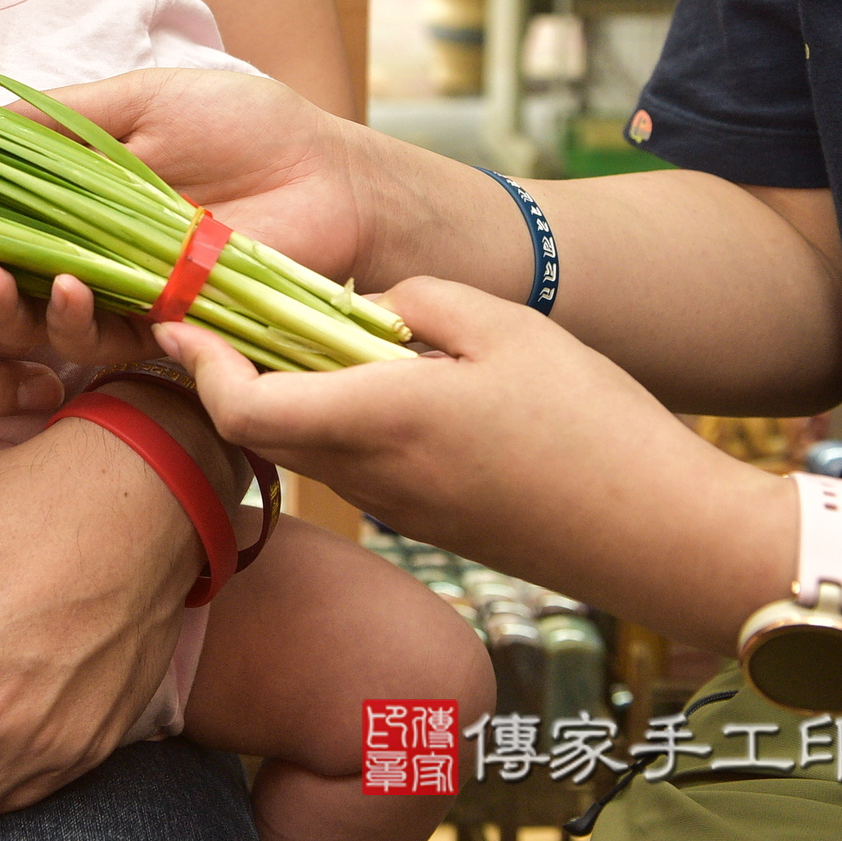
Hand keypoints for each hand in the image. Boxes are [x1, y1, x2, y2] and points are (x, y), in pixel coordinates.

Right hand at [0, 69, 373, 359]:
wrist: (336, 176)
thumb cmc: (248, 128)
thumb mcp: (140, 100)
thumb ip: (61, 117)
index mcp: (71, 203)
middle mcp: (86, 258)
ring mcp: (126, 302)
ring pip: (40, 323)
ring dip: (5, 305)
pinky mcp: (171, 334)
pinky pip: (110, 344)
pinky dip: (82, 320)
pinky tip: (72, 288)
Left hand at [160, 278, 791, 653]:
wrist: (663, 537)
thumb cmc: (593, 424)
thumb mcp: (505, 327)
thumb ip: (419, 303)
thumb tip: (368, 309)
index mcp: (380, 418)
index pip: (241, 408)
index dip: (198, 366)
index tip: (178, 319)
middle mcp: (371, 474)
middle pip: (259, 429)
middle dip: (228, 374)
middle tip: (223, 312)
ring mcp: (397, 508)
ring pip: (303, 448)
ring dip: (284, 398)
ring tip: (296, 335)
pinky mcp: (426, 522)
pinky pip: (350, 467)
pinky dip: (333, 425)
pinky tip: (370, 384)